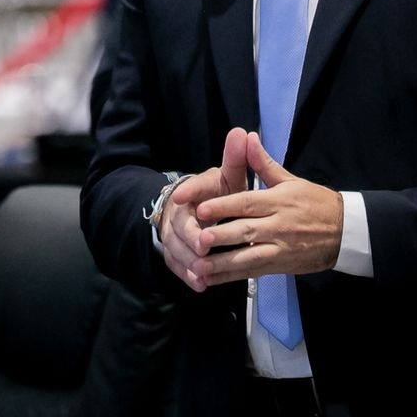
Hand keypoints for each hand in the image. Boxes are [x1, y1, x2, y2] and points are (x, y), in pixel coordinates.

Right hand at [160, 127, 249, 291]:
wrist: (198, 212)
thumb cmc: (220, 195)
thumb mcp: (229, 177)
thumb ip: (236, 159)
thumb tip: (242, 132)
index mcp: (193, 190)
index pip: (188, 189)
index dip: (186, 192)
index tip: (182, 197)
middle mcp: (179, 213)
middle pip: (181, 225)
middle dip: (190, 236)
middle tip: (203, 245)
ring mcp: (174, 235)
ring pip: (177, 248)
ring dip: (189, 260)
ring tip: (203, 271)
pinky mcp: (175, 254)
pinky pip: (178, 265)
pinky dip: (188, 275)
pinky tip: (200, 284)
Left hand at [190, 132, 342, 285]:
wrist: (345, 231)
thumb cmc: (316, 202)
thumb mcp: (291, 180)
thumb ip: (264, 162)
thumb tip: (247, 137)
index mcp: (278, 201)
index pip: (247, 202)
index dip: (224, 206)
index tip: (202, 208)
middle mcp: (277, 225)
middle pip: (245, 230)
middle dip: (221, 236)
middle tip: (197, 239)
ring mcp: (279, 247)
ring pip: (247, 257)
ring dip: (222, 263)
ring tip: (199, 266)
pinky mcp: (280, 265)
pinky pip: (252, 272)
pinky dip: (231, 276)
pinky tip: (212, 279)